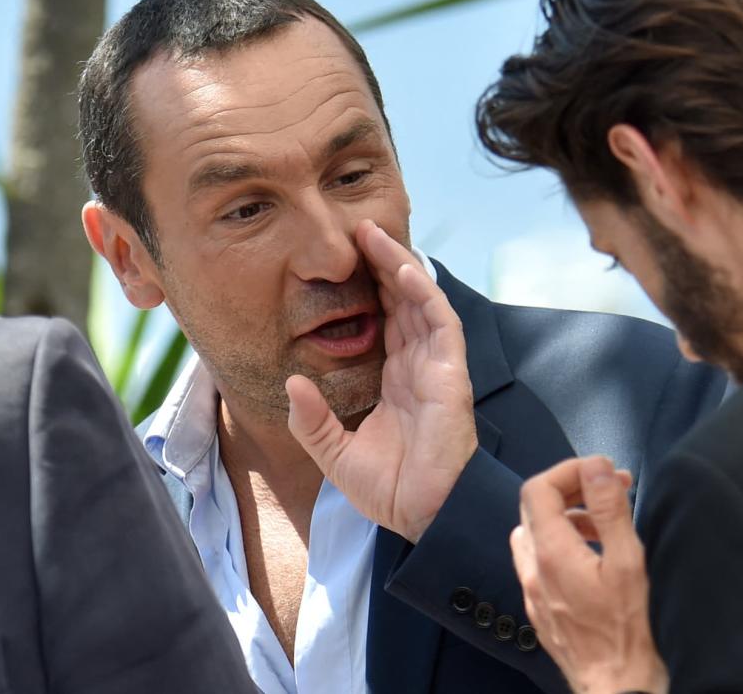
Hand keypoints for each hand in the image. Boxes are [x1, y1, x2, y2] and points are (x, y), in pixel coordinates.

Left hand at [287, 219, 476, 542]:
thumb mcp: (336, 454)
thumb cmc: (391, 489)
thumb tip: (291, 384)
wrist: (425, 514)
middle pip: (402, 300)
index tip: (345, 257)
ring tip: (373, 233)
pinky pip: (440, 322)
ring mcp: (437, 366)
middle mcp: (419, 365)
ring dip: (400, 264)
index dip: (369, 286)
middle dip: (382, 262)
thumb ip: (313, 421)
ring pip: (421, 301)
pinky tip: (402, 269)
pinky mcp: (451, 373)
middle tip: (357, 228)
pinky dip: (423, 293)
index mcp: (397, 379)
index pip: (385, 319)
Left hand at [511, 456, 667, 693]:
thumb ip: (609, 510)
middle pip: (534, 509)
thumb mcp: (629, 562)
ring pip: (534, 536)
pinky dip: (561, 546)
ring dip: (566, 519)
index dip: (568, 470)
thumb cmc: (629, 632)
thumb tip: (596, 467)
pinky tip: (592, 558)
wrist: (620, 687)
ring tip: (604, 525)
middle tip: (611, 490)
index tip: (602, 472)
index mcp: (551, 553)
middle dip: (572, 490)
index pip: (538, 489)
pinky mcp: (541, 611)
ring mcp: (534, 593)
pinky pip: (539, 564)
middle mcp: (533, 571)